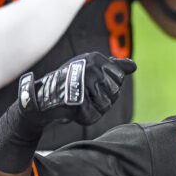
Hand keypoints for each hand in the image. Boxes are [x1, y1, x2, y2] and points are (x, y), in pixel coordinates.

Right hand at [18, 52, 136, 124]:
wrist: (42, 97)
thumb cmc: (69, 81)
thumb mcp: (92, 68)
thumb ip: (114, 67)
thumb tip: (134, 66)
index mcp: (96, 59)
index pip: (120, 77)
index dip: (109, 85)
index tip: (93, 83)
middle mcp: (91, 69)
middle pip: (116, 91)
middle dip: (103, 96)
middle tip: (85, 93)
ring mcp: (84, 85)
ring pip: (107, 104)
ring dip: (96, 106)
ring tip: (80, 100)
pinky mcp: (79, 103)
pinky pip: (96, 115)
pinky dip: (87, 116)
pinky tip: (75, 109)